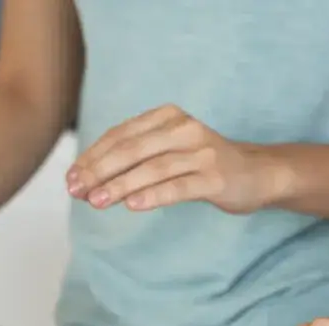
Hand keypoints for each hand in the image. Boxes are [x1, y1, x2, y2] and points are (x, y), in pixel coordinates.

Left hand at [65, 105, 281, 213]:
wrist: (257, 173)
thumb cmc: (204, 165)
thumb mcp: (169, 151)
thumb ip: (136, 159)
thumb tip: (88, 179)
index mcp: (167, 117)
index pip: (120, 135)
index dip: (92, 157)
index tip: (71, 179)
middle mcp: (183, 129)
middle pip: (131, 149)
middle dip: (99, 171)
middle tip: (76, 190)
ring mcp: (201, 153)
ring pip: (152, 168)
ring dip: (120, 186)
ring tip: (96, 202)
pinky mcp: (215, 177)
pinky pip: (179, 186)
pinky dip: (153, 195)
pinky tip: (132, 206)